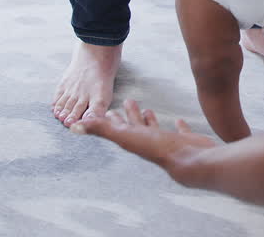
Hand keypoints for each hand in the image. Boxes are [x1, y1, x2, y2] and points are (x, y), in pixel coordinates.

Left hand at [72, 99, 216, 185]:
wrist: (189, 161)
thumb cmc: (157, 149)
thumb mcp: (125, 136)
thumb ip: (101, 130)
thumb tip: (73, 128)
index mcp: (133, 140)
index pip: (118, 128)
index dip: (111, 119)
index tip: (107, 110)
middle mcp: (148, 142)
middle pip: (135, 126)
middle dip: (130, 115)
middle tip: (127, 102)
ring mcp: (166, 143)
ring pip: (155, 129)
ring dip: (149, 120)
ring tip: (147, 110)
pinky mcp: (184, 141)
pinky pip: (179, 132)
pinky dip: (178, 126)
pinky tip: (178, 121)